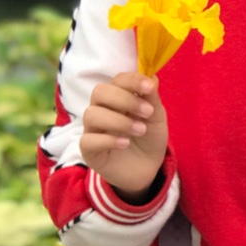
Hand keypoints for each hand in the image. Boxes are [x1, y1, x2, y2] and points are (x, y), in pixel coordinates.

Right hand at [80, 72, 168, 200]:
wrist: (148, 168)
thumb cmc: (149, 138)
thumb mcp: (157, 117)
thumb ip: (152, 98)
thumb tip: (151, 77)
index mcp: (118, 97)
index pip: (117, 80)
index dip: (132, 81)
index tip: (149, 88)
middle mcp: (102, 109)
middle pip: (99, 92)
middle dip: (125, 99)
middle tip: (147, 112)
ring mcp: (93, 129)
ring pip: (92, 114)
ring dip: (119, 121)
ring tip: (140, 130)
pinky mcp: (89, 150)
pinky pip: (88, 140)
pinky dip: (108, 140)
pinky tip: (125, 144)